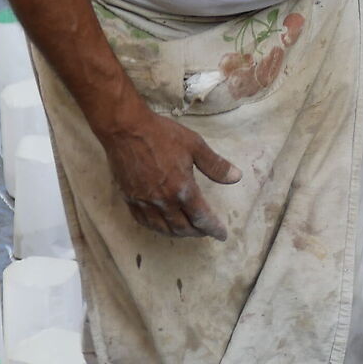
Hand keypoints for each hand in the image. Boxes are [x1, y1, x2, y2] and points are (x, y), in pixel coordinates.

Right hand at [101, 109, 240, 239]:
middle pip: (183, 227)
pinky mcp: (130, 199)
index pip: (201, 217)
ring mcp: (144, 202)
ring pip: (163, 228)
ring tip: (187, 230)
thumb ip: (215, 165)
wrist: (126, 128)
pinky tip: (161, 224)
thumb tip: (237, 177)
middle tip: (205, 231)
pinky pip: (144, 222)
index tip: (221, 235)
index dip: (213, 228)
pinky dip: (157, 227)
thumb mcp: (194, 145)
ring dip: (178, 233)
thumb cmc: (162, 134)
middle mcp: (163, 201)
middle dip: (197, 232)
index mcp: (182, 189)